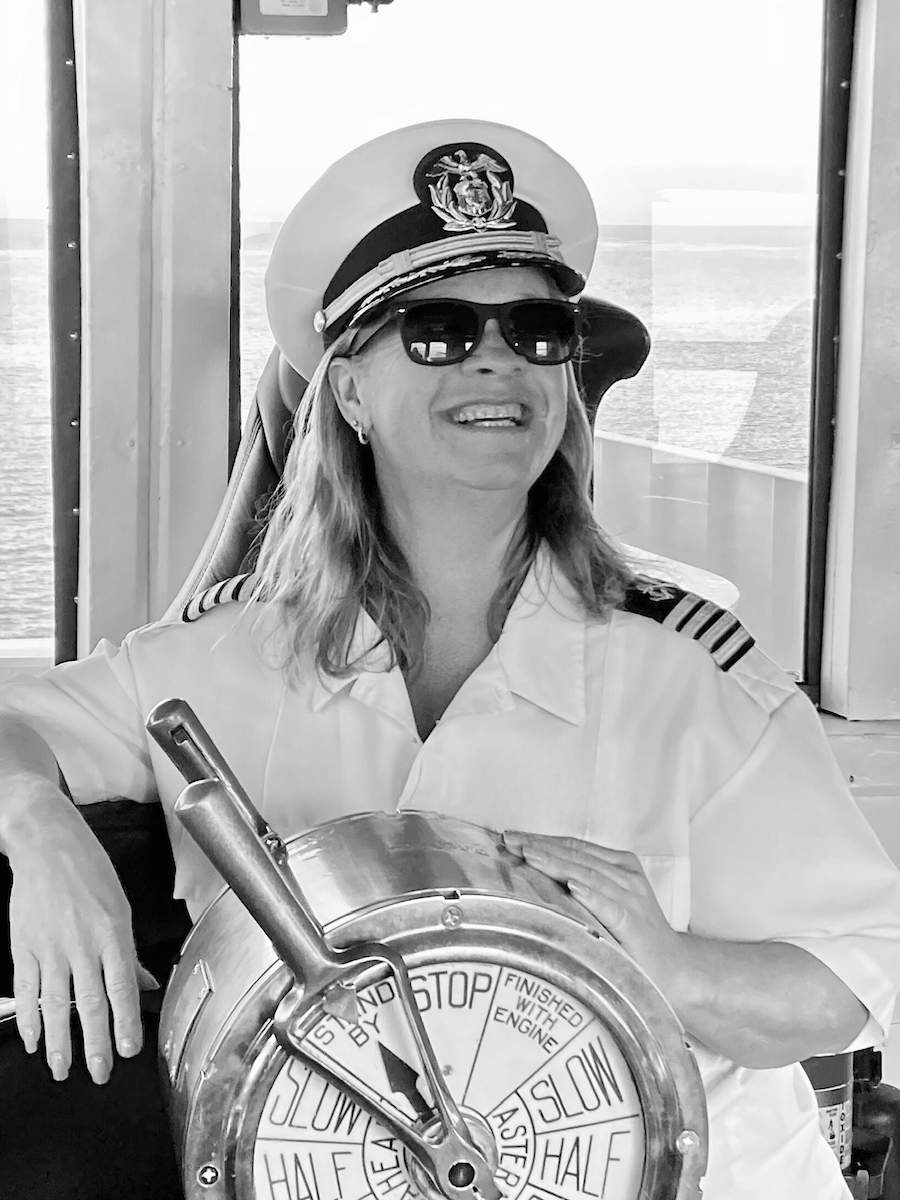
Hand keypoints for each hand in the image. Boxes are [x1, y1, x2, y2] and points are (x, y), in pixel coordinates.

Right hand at [6, 792, 149, 1083]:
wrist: (47, 844)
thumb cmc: (89, 871)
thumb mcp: (120, 906)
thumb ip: (129, 953)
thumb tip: (147, 986)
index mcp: (113, 932)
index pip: (122, 986)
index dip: (126, 1022)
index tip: (129, 1050)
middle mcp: (82, 943)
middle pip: (91, 1002)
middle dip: (96, 1043)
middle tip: (99, 1073)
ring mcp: (50, 947)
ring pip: (55, 1004)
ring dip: (59, 1042)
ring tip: (63, 1069)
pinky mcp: (23, 947)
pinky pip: (26, 991)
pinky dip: (28, 1019)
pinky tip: (33, 1041)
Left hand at [502, 831, 684, 998]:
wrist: (675, 969)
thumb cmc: (634, 935)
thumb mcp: (606, 902)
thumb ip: (580, 886)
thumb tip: (531, 874)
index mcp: (619, 864)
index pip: (574, 846)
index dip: (542, 839)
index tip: (512, 836)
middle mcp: (626, 875)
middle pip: (576, 855)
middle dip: (540, 846)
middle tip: (509, 840)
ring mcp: (633, 897)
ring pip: (588, 873)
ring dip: (556, 863)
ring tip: (528, 854)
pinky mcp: (636, 922)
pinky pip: (610, 905)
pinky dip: (591, 895)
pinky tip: (572, 887)